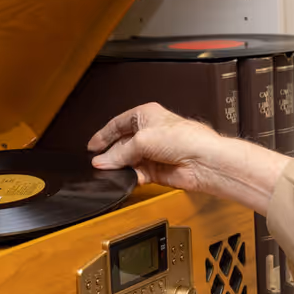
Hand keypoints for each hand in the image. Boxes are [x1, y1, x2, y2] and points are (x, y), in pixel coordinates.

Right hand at [88, 103, 222, 191]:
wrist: (201, 160)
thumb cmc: (183, 139)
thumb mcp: (142, 140)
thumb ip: (120, 152)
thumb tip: (102, 160)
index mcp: (146, 115)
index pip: (118, 124)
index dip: (104, 135)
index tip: (92, 147)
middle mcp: (149, 133)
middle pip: (121, 144)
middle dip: (111, 154)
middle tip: (98, 162)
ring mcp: (153, 152)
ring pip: (128, 161)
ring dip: (120, 167)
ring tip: (110, 171)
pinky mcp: (157, 170)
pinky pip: (137, 174)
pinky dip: (130, 176)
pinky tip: (126, 177)